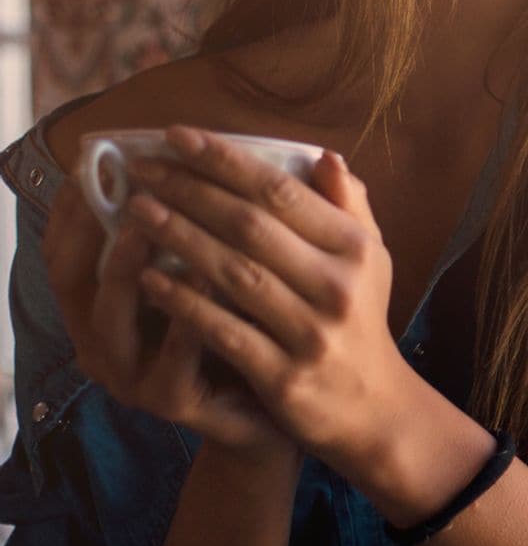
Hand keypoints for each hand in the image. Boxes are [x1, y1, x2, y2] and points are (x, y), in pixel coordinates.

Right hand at [41, 177, 294, 462]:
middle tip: (120, 178)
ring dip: (128, 265)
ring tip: (152, 221)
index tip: (88, 156)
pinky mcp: (171, 403)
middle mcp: (102, 340)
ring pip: (112, 318)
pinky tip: (208, 279)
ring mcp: (131, 377)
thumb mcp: (206, 265)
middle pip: (73, 278)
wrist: (272, 401)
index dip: (71, 203)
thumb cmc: (236, 320)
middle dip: (91, 225)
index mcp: (101, 304)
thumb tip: (188, 143)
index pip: (65, 248)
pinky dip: (185, 318)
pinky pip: (171, 360)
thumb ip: (190, 219)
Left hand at [115, 126, 415, 484]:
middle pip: (250, 226)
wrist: (373, 409)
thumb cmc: (359, 319)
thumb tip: (324, 154)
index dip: (225, 160)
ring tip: (136, 210)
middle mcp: (336, 286)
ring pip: (232, 274)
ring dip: (178, 237)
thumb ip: (349, 204)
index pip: (281, 189)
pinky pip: (224, 332)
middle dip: (191, 191)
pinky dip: (184, 303)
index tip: (178, 136)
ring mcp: (311, 334)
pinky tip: (148, 279)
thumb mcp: (370, 258)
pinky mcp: (284, 378)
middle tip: (144, 168)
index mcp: (354, 246)